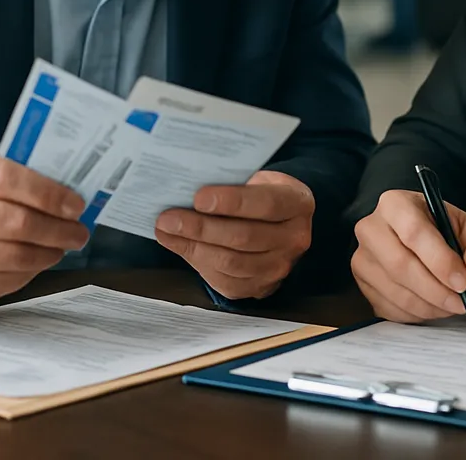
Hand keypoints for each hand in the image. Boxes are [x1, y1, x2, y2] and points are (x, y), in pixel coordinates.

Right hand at [0, 149, 88, 308]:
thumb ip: (18, 174)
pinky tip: (38, 260)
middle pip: (16, 222)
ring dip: (49, 252)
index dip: (49, 194)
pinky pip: (7, 281)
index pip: (9, 179)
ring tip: (63, 245)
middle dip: (58, 229)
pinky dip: (30, 271)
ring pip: (15, 255)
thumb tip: (70, 191)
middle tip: (79, 231)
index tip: (76, 205)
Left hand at [154, 170, 313, 299]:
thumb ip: (234, 183)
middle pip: (244, 237)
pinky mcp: (261, 287)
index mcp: (299, 203)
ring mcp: (281, 267)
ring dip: (194, 247)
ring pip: (232, 262)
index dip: (232, 202)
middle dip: (202, 228)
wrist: (279, 222)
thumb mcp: (258, 178)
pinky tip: (180, 246)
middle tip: (168, 218)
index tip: (198, 197)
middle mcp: (296, 238)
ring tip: (167, 231)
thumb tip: (188, 186)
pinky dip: (198, 263)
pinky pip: (226, 280)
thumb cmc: (260, 193)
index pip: (266, 204)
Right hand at [352, 189, 465, 321]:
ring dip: (430, 306)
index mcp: (395, 204)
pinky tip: (433, 306)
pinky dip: (417, 315)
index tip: (464, 283)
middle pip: (400, 266)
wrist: (418, 235)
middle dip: (436, 291)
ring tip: (452, 304)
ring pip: (395, 291)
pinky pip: (389, 308)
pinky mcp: (362, 285)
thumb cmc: (442, 229)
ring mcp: (362, 258)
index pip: (414, 233)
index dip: (440, 261)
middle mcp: (371, 228)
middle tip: (462, 303)